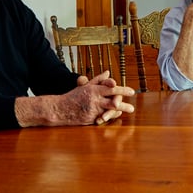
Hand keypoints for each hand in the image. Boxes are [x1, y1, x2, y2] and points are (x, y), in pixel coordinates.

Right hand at [15, 71, 135, 127]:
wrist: (60, 109)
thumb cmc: (73, 96)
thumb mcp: (85, 86)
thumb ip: (98, 80)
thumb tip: (108, 72)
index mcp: (94, 90)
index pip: (112, 89)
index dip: (123, 90)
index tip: (132, 91)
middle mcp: (94, 100)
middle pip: (113, 102)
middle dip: (124, 104)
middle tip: (133, 107)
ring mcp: (93, 111)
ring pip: (110, 112)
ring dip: (119, 112)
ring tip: (127, 111)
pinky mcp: (90, 120)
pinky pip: (103, 118)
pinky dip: (110, 116)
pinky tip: (116, 115)